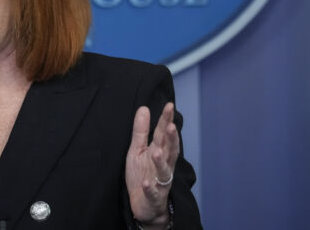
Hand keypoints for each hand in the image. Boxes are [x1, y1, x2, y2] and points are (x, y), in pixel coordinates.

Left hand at [125, 103, 178, 226]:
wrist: (145, 205)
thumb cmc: (142, 174)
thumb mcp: (137, 150)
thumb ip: (141, 131)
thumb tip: (144, 108)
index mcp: (159, 152)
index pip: (163, 134)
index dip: (166, 120)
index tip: (169, 105)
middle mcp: (163, 165)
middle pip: (170, 151)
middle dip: (171, 139)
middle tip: (171, 126)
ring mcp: (160, 182)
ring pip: (164, 171)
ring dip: (160, 162)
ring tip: (156, 152)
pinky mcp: (154, 197)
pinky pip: (153, 192)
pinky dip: (150, 188)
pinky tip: (146, 183)